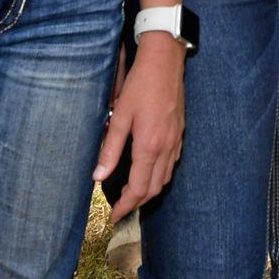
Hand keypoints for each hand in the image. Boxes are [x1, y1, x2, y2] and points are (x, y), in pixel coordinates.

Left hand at [97, 37, 184, 214]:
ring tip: (132, 194)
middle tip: (120, 208)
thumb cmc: (140, 86)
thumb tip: (98, 177)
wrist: (165, 62)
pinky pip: (172, 164)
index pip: (138, 189)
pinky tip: (149, 171)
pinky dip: (160, 176)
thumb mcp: (120, 116)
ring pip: (165, 178)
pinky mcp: (180, 133)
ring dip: (149, 191)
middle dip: (137, 203)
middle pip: (154, 189)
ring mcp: (176, 141)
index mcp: (149, 147)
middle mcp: (166, 148)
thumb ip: (110, 149)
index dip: (126, 206)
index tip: (114, 216)